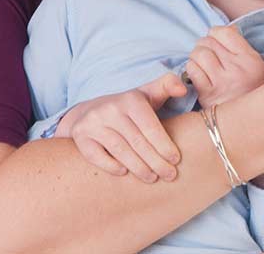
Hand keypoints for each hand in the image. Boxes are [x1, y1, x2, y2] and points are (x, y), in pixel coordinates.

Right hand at [54, 72, 186, 182]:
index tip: (176, 160)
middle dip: (156, 161)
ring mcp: (93, 123)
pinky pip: (97, 156)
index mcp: (130, 99)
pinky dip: (111, 166)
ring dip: (138, 168)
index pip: (150, 125)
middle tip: (170, 175)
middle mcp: (110, 109)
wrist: (89, 111)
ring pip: (120, 150)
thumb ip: (168, 85)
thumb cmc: (128, 108)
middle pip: (137, 141)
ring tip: (152, 178)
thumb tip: (183, 88)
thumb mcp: (148, 93)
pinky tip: (124, 173)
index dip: (164, 144)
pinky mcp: (81, 136)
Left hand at [186, 25, 263, 107]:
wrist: (247, 125)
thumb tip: (219, 31)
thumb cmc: (248, 92)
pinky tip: (200, 78)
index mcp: (252, 61)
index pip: (225, 32)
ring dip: (196, 58)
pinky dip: (192, 71)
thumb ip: (239, 48)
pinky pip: (192, 71)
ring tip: (203, 67)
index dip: (215, 34)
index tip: (216, 42)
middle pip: (208, 42)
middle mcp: (238, 70)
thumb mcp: (254, 68)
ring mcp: (222, 83)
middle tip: (209, 57)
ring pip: (198, 54)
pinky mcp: (208, 95)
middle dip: (204, 46)